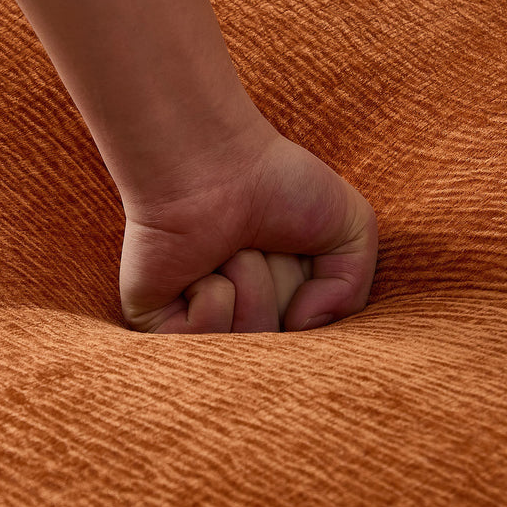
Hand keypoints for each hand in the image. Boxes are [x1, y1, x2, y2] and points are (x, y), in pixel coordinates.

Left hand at [118, 123, 377, 332]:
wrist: (215, 160)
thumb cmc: (278, 183)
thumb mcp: (351, 230)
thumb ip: (351, 292)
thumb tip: (304, 328)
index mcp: (280, 309)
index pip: (314, 341)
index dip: (316, 293)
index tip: (296, 247)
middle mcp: (241, 323)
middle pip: (282, 346)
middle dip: (284, 286)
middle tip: (261, 242)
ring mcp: (197, 328)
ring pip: (245, 342)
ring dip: (249, 282)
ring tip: (229, 246)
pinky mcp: (156, 325)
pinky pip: (204, 336)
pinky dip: (213, 293)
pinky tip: (199, 263)